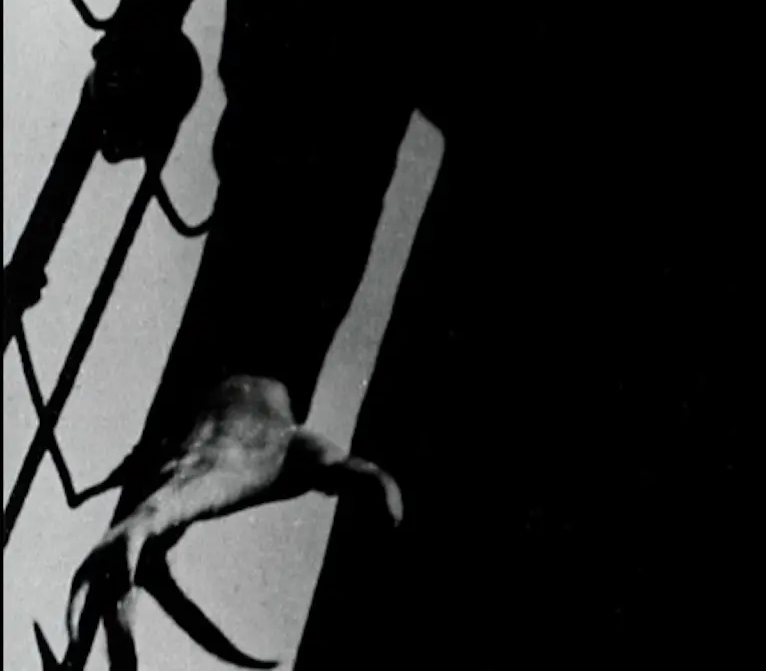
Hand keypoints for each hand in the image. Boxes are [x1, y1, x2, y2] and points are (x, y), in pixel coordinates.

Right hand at [61, 375, 400, 669]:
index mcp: (190, 487)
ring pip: (97, 579)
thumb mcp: (329, 456)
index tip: (122, 587)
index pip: (145, 523)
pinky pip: (106, 581)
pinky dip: (91, 612)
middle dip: (113, 625)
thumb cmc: (284, 436)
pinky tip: (93, 650)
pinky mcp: (138, 532)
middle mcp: (153, 504)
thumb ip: (369, 482)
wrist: (235, 396)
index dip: (125, 554)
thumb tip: (398, 524)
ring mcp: (139, 518)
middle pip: (116, 572)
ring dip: (91, 627)